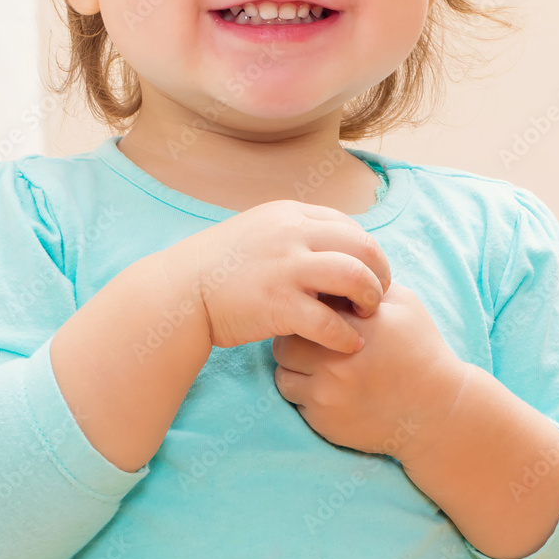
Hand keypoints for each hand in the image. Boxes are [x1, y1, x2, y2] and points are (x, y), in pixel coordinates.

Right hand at [167, 200, 390, 353]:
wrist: (179, 291)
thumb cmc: (219, 266)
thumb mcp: (259, 231)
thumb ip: (294, 233)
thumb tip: (331, 243)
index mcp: (290, 214)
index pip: (349, 226)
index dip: (366, 252)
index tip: (368, 273)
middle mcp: (292, 234)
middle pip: (362, 246)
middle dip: (380, 272)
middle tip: (378, 296)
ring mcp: (286, 268)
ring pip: (355, 276)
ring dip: (370, 298)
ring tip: (367, 315)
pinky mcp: (279, 305)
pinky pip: (330, 322)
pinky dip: (347, 336)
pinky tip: (348, 345)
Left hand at [271, 281, 468, 461]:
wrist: (437, 411)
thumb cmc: (420, 351)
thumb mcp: (403, 304)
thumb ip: (365, 284)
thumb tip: (329, 270)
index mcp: (356, 325)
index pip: (308, 304)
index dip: (310, 305)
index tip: (319, 310)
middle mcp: (337, 358)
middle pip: (286, 338)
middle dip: (297, 336)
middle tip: (313, 339)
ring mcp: (327, 392)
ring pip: (282, 369)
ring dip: (295, 365)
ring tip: (319, 364)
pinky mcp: (322, 419)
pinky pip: (291, 397)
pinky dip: (303, 391)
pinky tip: (327, 387)